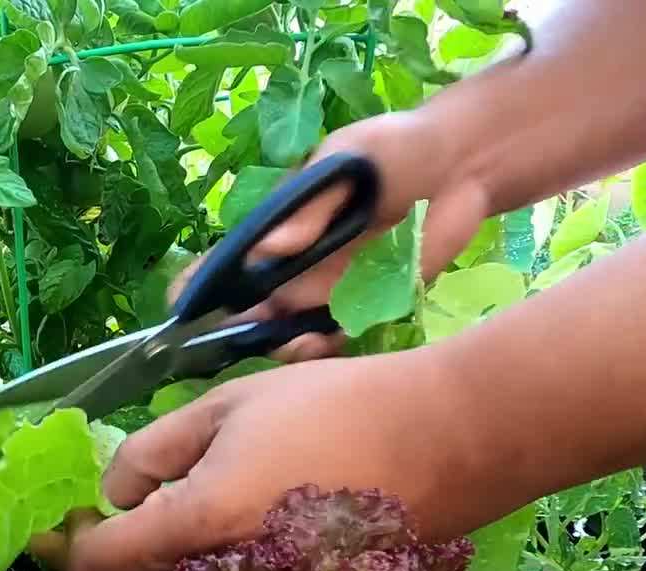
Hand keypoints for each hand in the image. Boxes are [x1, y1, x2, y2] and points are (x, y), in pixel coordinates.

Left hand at [36, 347, 520, 570]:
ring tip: (177, 505)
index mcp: (198, 525)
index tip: (51, 525)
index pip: (97, 567)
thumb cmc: (335, 407)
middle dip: (111, 551)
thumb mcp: (226, 405)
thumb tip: (115, 493)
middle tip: (113, 503)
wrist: (451, 441)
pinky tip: (235, 525)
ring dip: (162, 565)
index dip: (63, 548)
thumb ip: (153, 452)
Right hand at [179, 110, 492, 361]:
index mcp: (278, 230)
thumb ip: (309, 206)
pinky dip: (326, 348)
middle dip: (237, 332)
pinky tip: (322, 343)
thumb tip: (269, 248)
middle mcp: (295, 268)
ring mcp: (331, 292)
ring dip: (282, 347)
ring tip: (292, 344)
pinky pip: (339, 338)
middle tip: (245, 336)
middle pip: (250, 312)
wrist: (463, 161)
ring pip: (289, 333)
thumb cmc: (393, 147)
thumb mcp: (343, 160)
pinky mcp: (371, 305)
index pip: (225, 263)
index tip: (183, 309)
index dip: (198, 287)